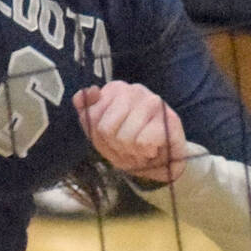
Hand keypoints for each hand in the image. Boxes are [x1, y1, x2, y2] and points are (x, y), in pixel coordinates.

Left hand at [73, 81, 188, 184]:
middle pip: (106, 128)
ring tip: (140, 148)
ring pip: (125, 136)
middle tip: (127, 146)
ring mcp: (153, 101)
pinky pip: (142, 142)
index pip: (92, 117)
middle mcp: (134, 89)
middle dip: (115, 145)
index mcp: (115, 90)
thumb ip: (87, 114)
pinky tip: (152, 148)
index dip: (99, 136)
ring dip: (131, 151)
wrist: (162, 161)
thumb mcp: (101, 134)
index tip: (112, 138)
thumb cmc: (130, 145)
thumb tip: (81, 95)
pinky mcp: (169, 117)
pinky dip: (145, 152)